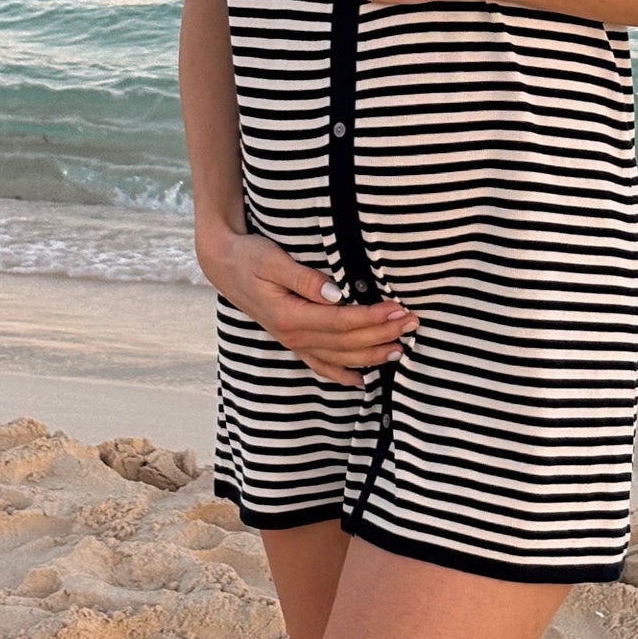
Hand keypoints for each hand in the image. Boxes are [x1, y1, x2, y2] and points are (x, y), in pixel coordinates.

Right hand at [196, 223, 419, 388]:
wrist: (225, 266)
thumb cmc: (250, 257)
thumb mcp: (272, 260)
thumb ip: (304, 278)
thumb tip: (336, 293)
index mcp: (290, 316)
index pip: (342, 322)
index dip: (373, 317)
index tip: (399, 308)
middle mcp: (294, 336)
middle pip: (347, 342)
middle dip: (382, 334)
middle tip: (412, 323)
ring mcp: (294, 343)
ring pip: (340, 357)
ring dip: (373, 354)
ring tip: (402, 348)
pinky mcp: (294, 341)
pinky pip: (321, 365)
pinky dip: (343, 375)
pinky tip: (362, 381)